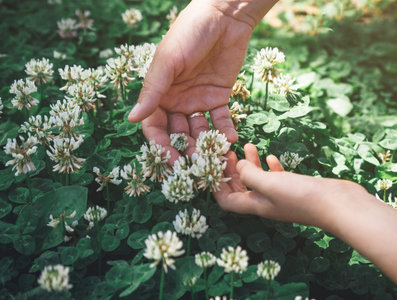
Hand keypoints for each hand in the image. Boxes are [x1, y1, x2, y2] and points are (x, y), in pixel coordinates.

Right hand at [128, 0, 261, 162]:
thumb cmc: (189, 33)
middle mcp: (177, 100)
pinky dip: (225, 130)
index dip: (161, 145)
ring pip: (200, 130)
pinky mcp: (219, 97)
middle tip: (196, 165)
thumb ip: (152, 90)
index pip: (155, 126)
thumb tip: (131, 119)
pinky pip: (221, 120)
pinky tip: (230, 139)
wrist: (224, 17)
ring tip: (215, 157)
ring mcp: (199, 100)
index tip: (170, 160)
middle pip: (178, 133)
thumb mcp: (168, 61)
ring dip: (206, 145)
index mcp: (159, 92)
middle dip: (185, 149)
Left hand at [214, 143, 355, 227]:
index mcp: (255, 205)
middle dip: (231, 171)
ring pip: (258, 179)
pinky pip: (277, 177)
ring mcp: (281, 196)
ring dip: (250, 164)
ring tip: (248, 145)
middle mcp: (265, 203)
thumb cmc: (301, 197)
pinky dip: (270, 167)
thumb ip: (249, 175)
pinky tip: (270, 157)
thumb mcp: (269, 184)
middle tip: (228, 152)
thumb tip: (237, 167)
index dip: (216, 187)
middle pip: (240, 188)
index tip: (212, 167)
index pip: (227, 201)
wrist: (338, 204)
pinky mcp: (295, 188)